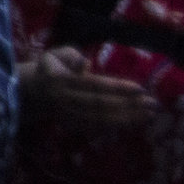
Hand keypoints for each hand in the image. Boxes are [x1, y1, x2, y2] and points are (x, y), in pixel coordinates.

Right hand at [22, 46, 156, 127]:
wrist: (30, 93)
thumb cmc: (49, 69)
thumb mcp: (54, 55)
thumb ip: (69, 55)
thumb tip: (85, 63)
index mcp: (60, 79)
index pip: (93, 84)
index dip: (117, 87)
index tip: (140, 88)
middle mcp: (64, 99)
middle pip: (100, 104)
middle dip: (128, 105)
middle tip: (153, 104)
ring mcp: (68, 115)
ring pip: (99, 119)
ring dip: (126, 119)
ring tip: (148, 116)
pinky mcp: (72, 126)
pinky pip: (96, 129)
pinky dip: (114, 128)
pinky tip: (132, 124)